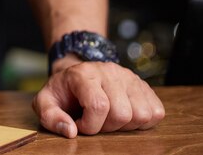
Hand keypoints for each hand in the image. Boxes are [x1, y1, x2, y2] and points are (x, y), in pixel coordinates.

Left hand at [32, 58, 164, 137]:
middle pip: (122, 113)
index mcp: (83, 74)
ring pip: (142, 114)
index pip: (98, 105)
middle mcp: (109, 71)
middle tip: (95, 122)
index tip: (80, 126)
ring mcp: (129, 76)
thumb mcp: (45, 102)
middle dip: (107, 127)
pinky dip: (141, 122)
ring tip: (108, 118)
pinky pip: (156, 112)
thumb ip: (50, 117)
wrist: (77, 75)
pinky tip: (124, 116)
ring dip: (125, 125)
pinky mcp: (144, 85)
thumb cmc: (63, 92)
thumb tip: (70, 132)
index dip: (90, 125)